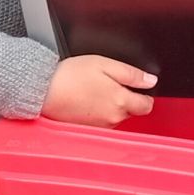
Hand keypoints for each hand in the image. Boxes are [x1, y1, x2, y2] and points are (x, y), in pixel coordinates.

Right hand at [41, 55, 157, 127]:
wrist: (43, 90)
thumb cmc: (70, 76)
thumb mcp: (104, 64)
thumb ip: (131, 74)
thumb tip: (150, 80)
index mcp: (120, 102)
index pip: (147, 106)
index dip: (144, 94)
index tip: (136, 87)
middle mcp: (113, 118)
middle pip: (131, 111)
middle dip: (125, 98)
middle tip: (107, 83)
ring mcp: (100, 126)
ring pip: (116, 116)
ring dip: (111, 105)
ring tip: (93, 90)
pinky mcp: (88, 129)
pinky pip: (102, 121)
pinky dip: (98, 112)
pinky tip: (86, 100)